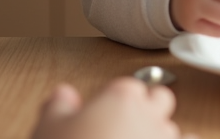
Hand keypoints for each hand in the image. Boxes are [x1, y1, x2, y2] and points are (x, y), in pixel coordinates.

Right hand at [31, 79, 188, 138]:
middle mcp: (149, 116)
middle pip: (159, 98)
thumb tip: (63, 96)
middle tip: (125, 124)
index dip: (113, 99)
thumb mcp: (48, 127)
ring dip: (159, 132)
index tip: (102, 111)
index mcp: (121, 99)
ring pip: (171, 127)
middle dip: (147, 107)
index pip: (126, 86)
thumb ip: (58, 106)